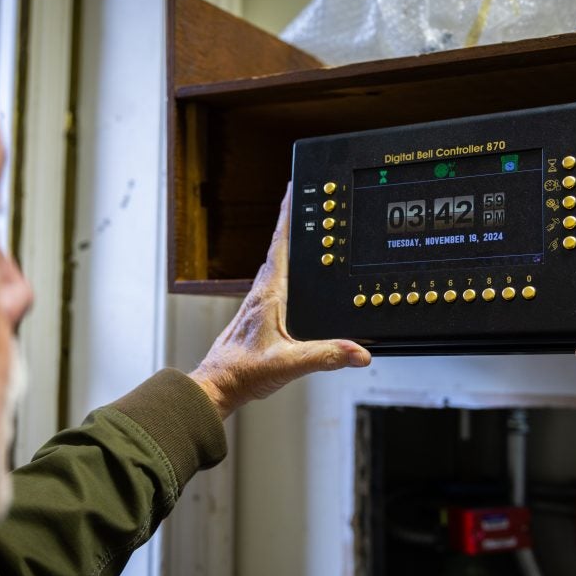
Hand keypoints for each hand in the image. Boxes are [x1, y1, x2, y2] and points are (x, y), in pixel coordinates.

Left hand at [189, 184, 371, 419]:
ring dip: (287, 243)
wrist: (216, 386)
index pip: (281, 244)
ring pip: (276, 264)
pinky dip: (285, 266)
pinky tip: (292, 277)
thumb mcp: (290, 363)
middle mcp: (261, 292)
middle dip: (291, 221)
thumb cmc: (241, 372)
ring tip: (299, 228)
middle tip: (301, 198)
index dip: (288, 215)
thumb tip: (359, 352)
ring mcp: (258, 302)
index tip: (294, 189)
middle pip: (279, 247)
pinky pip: (275, 280)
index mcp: (269, 294)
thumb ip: (326, 356)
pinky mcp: (257, 314)